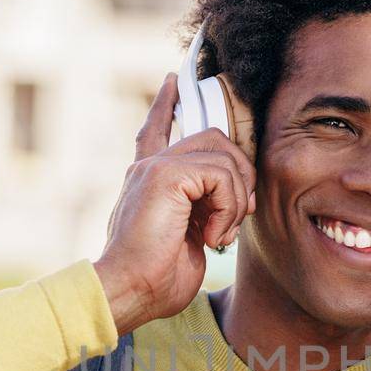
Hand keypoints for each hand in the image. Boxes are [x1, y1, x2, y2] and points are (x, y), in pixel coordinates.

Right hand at [93, 72, 256, 336]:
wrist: (128, 290)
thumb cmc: (155, 279)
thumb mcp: (187, 240)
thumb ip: (202, 214)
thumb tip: (233, 209)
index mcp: (148, 180)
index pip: (156, 129)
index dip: (166, 104)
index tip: (173, 80)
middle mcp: (149, 167)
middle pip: (215, 139)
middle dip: (241, 174)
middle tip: (238, 216)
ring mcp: (155, 167)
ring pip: (225, 157)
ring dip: (236, 200)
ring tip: (219, 235)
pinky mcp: (164, 175)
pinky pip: (221, 176)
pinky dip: (227, 209)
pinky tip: (211, 237)